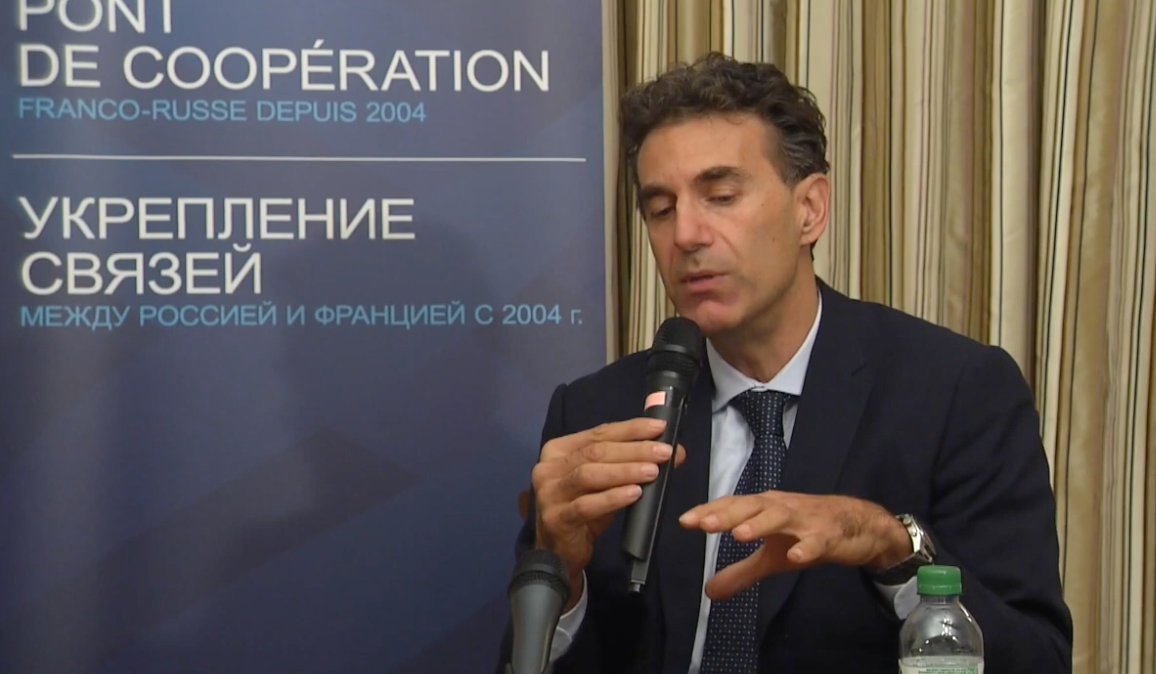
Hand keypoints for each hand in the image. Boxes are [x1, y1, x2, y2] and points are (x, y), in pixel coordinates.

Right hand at [532, 417, 686, 609]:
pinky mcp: (556, 519)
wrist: (558, 553)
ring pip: (590, 474)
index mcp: (559, 450)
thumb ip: (631, 465)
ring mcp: (549, 493)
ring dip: (625, 471)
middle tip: (663, 452)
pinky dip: (612, 498)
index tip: (660, 428)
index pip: (599, 433)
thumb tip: (674, 452)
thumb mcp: (606, 484)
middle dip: (633, 450)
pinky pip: (586, 505)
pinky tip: (634, 494)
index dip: (630, 429)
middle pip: (595, 451)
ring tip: (652, 471)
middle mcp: (548, 467)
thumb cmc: (583, 512)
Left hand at [679, 492, 910, 600]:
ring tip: (739, 535)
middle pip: (751, 507)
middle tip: (704, 524)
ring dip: (760, 525)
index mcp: (764, 508)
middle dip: (727, 515)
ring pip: (780, 518)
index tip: (686, 521)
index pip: (733, 506)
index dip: (710, 512)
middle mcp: (781, 507)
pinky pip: (817, 541)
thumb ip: (741, 572)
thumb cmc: (807, 533)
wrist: (857, 525)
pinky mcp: (829, 535)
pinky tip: (796, 557)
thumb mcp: (771, 556)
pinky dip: (806, 547)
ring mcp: (806, 519)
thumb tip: (709, 591)